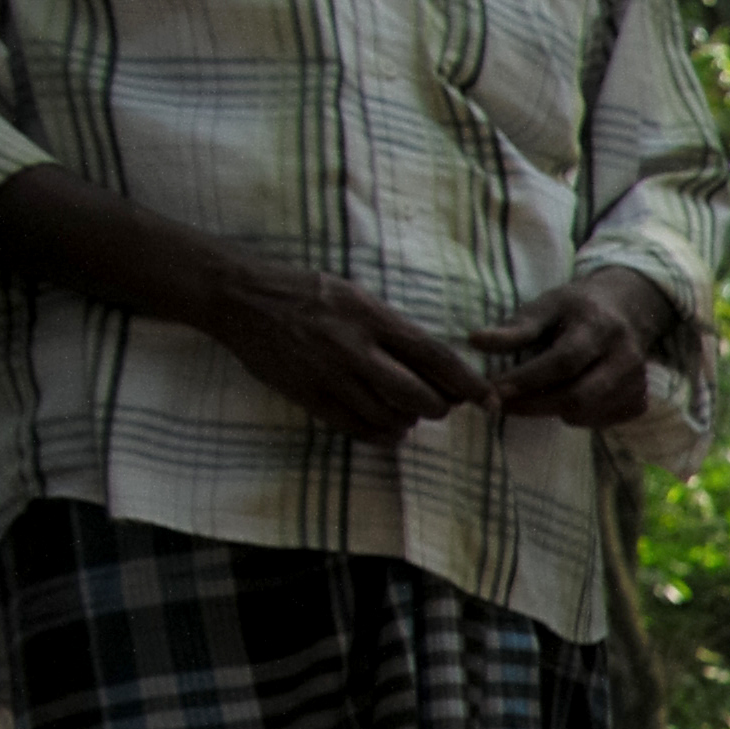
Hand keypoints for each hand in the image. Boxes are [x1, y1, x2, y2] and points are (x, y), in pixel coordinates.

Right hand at [195, 252, 491, 437]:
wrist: (240, 298)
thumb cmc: (306, 293)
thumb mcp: (357, 296)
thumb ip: (394, 329)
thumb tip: (438, 364)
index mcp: (372, 317)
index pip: (436, 357)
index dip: (469, 384)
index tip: (489, 400)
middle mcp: (354, 348)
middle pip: (420, 397)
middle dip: (439, 407)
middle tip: (438, 403)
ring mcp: (330, 375)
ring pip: (392, 419)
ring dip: (407, 421)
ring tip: (404, 410)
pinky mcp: (308, 396)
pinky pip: (358, 429)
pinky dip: (381, 434)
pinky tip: (386, 427)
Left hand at [473, 270, 675, 429]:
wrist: (628, 311)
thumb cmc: (577, 309)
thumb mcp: (546, 306)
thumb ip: (515, 328)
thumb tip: (476, 342)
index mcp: (600, 327)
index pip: (563, 361)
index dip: (527, 379)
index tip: (494, 389)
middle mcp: (626, 357)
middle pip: (577, 395)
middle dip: (534, 405)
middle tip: (500, 405)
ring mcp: (637, 383)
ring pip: (586, 413)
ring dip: (550, 411)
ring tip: (531, 397)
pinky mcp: (639, 402)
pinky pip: (599, 421)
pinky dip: (574, 416)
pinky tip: (564, 398)